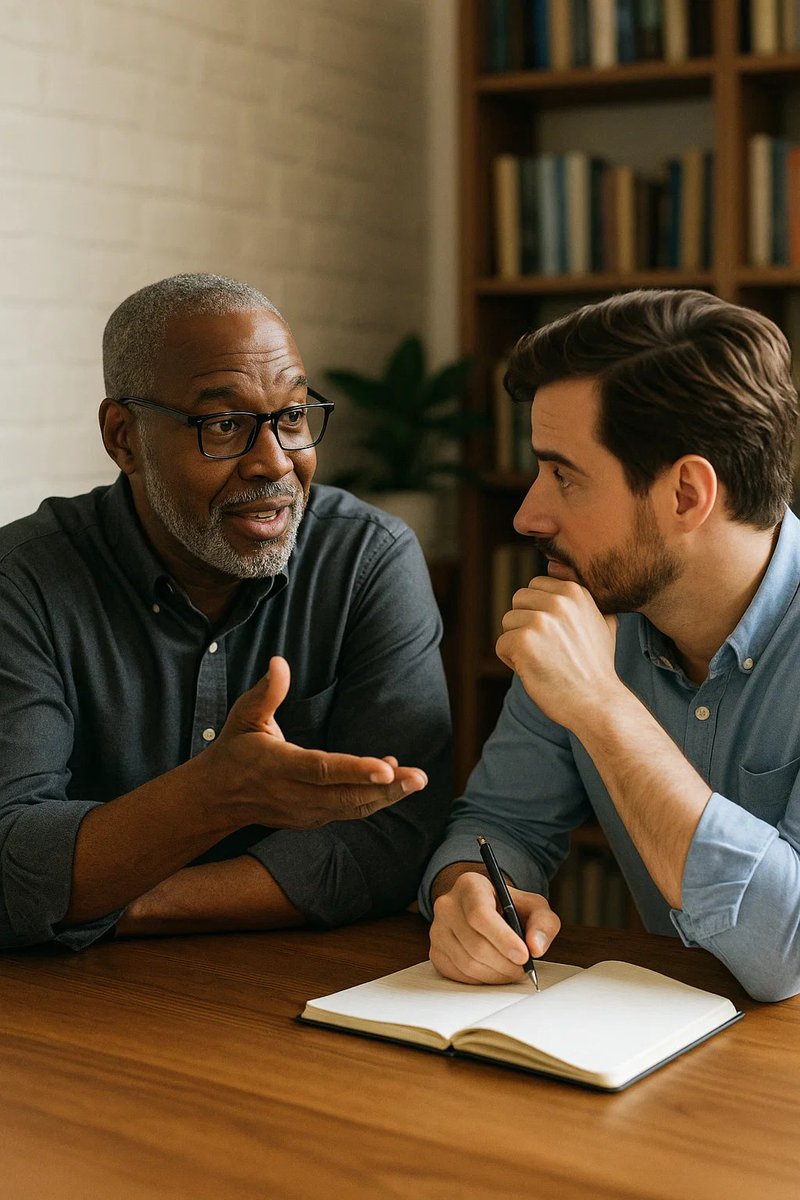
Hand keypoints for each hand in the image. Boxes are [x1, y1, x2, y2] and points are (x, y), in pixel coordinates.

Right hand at [204, 656, 427, 828]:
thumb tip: (280, 662)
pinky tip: (394, 780)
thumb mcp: (243, 716)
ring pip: (351, 807)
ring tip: (416, 780)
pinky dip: (373, 798)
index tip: (386, 768)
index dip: (355, 770)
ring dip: (387, 796)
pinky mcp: (312, 819)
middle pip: (345, 795)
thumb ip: (266, 692)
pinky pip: (348, 811)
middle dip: (386, 788)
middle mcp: (293, 794)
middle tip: (419, 777)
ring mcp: (304, 811)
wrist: (216, 798)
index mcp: (277, 767)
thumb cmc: (234, 749)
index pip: (321, 770)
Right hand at [429, 869, 559, 984]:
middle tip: (523, 968)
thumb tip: (536, 947)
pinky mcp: (435, 952)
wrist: (484, 909)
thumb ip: (543, 922)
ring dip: (496, 975)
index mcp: (470, 886)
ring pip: (467, 964)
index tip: (523, 956)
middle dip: (505, 963)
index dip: (503, 939)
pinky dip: (482, 980)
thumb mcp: (533, 906)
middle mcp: (447, 905)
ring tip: (511, 969)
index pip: (480, 915)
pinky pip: (459, 975)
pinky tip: (494, 971)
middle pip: (475, 944)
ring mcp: (437, 930)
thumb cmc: (508, 907)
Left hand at [496, 577, 619, 731]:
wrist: (598, 702)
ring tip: (542, 661)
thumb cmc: (597, 667)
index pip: (535, 586)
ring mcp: (540, 621)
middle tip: (546, 650)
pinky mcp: (523, 642)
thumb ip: (584, 599)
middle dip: (525, 624)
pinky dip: (511, 661)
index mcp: (574, 591)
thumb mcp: (603, 622)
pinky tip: (534, 671)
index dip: (538, 612)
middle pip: (518, 601)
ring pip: (507, 622)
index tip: (555, 635)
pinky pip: (501, 645)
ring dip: (518, 644)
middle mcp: (558, 601)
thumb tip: (564, 572)